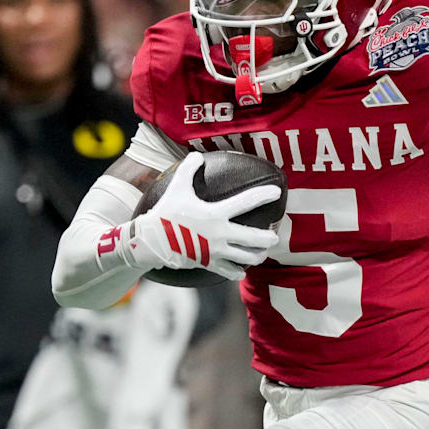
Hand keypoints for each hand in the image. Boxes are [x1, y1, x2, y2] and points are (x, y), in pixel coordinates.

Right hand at [121, 152, 280, 279]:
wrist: (151, 242)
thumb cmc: (166, 213)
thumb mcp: (177, 188)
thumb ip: (188, 169)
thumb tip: (197, 155)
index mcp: (216, 214)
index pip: (245, 202)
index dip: (263, 195)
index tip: (277, 192)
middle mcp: (220, 234)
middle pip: (253, 238)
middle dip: (267, 239)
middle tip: (275, 238)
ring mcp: (215, 251)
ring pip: (244, 257)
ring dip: (256, 256)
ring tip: (262, 254)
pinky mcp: (207, 263)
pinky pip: (227, 271)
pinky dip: (236, 272)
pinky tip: (241, 273)